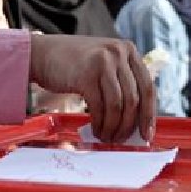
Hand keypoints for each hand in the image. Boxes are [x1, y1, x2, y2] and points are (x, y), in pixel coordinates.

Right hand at [29, 34, 154, 143]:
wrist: (41, 54)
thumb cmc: (74, 66)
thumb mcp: (104, 65)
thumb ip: (121, 84)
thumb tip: (136, 122)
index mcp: (129, 50)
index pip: (148, 87)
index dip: (149, 114)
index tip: (146, 134)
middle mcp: (119, 53)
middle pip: (134, 98)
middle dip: (129, 125)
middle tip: (122, 140)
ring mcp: (103, 62)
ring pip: (118, 105)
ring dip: (113, 127)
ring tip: (107, 137)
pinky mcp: (86, 74)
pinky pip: (100, 107)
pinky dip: (100, 123)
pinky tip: (96, 130)